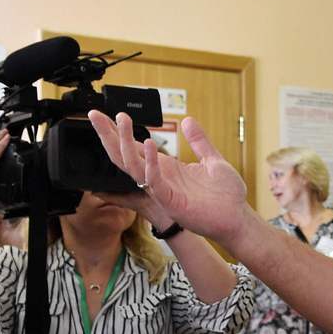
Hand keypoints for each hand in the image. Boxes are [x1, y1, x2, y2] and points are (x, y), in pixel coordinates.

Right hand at [88, 112, 251, 243]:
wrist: (238, 218)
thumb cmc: (226, 195)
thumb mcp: (213, 160)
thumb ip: (199, 141)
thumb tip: (188, 120)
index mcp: (167, 168)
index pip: (135, 148)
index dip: (118, 133)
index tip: (104, 115)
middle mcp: (160, 177)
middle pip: (124, 155)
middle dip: (109, 135)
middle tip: (95, 115)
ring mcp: (162, 189)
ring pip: (133, 165)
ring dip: (125, 143)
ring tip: (122, 121)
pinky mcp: (170, 200)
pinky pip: (153, 181)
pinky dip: (149, 163)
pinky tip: (148, 145)